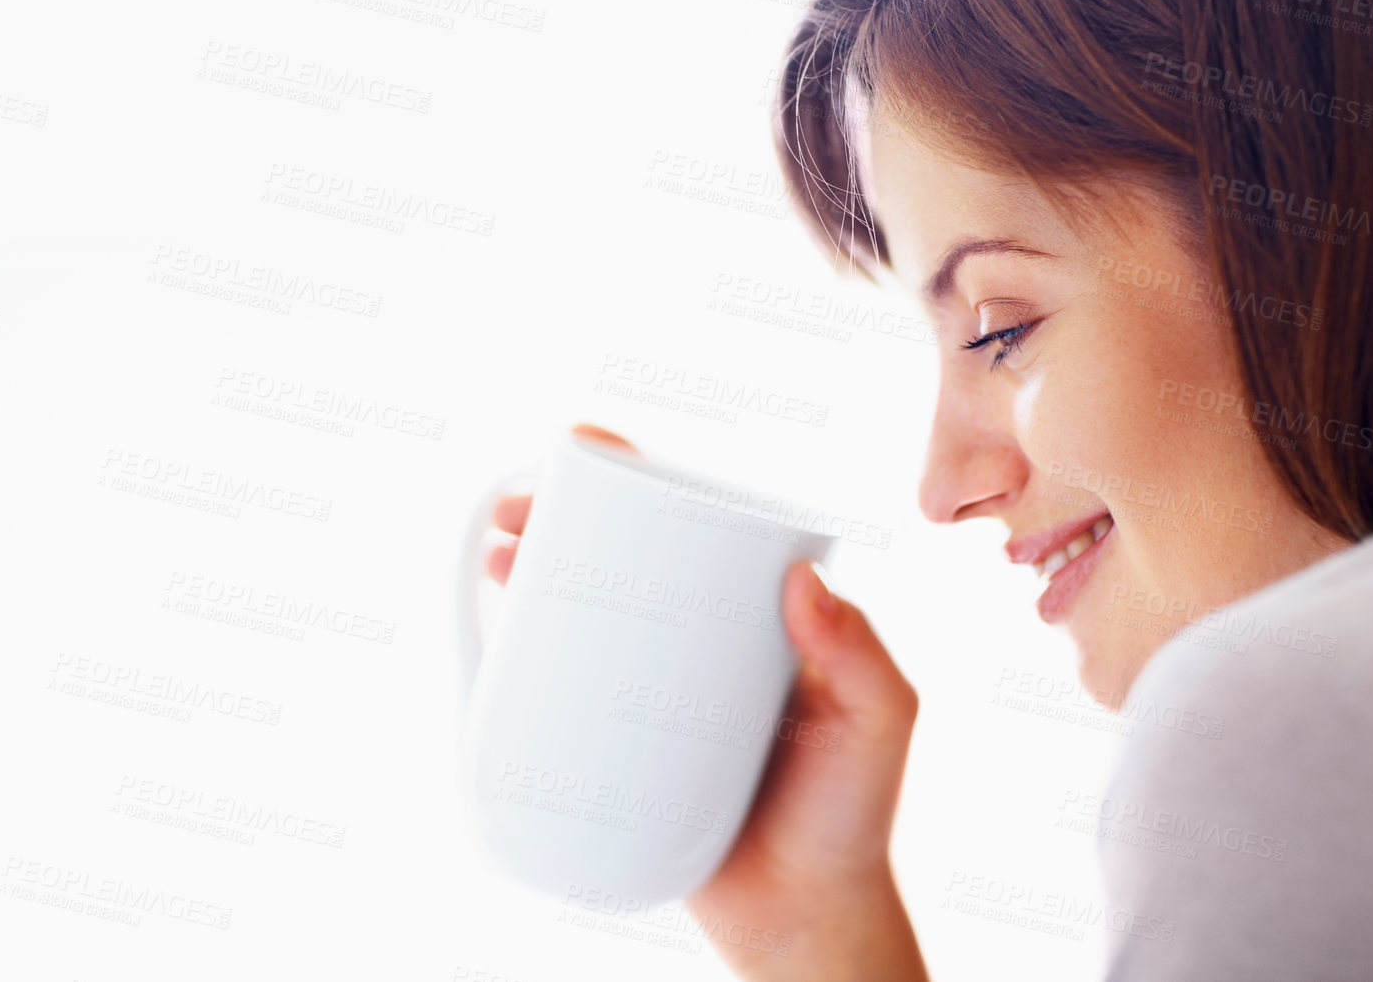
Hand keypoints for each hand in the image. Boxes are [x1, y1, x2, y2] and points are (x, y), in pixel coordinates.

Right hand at [483, 424, 928, 981]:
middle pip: (622, 560)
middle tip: (521, 512)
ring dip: (533, 573)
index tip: (591, 456)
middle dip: (563, 519)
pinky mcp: (616, 750)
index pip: (694, 528)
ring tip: (500, 555)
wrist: (802, 916)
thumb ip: (859, 656)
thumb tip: (803, 580)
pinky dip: (524, 656)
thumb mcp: (877, 724)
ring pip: (584, 616)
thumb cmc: (848, 814)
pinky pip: (564, 690)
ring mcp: (652, 696)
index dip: (636, 484)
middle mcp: (699, 643)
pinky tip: (495, 634)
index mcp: (754, 617)